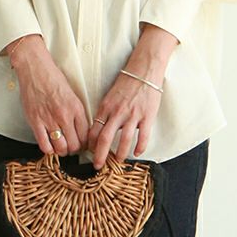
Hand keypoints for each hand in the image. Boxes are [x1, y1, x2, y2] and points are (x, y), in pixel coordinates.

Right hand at [4, 34, 89, 154]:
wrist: (35, 70)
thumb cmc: (52, 79)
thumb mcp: (72, 95)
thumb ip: (76, 112)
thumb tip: (80, 128)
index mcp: (76, 108)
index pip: (85, 135)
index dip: (85, 144)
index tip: (82, 145)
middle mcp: (64, 116)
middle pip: (74, 145)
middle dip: (74, 150)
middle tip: (72, 149)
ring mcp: (49, 120)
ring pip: (60, 147)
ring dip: (62, 151)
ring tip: (61, 149)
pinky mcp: (35, 122)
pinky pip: (44, 144)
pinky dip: (48, 150)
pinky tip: (49, 147)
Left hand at [86, 23, 177, 168]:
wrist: (144, 70)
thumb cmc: (127, 82)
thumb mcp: (110, 96)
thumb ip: (106, 112)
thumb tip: (101, 128)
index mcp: (106, 107)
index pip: (93, 129)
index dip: (90, 144)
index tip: (89, 152)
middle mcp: (117, 112)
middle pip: (104, 138)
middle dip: (99, 155)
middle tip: (97, 166)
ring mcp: (133, 115)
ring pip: (124, 140)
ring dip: (119, 154)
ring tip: (118, 161)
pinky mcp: (147, 116)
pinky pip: (143, 136)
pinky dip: (140, 147)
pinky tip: (137, 153)